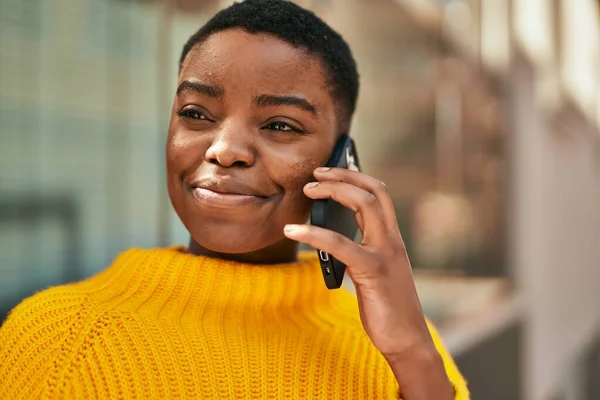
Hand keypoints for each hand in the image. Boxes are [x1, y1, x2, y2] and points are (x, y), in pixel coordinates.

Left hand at [283, 166, 453, 398]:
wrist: (407, 341)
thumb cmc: (387, 309)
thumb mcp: (374, 274)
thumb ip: (360, 254)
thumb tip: (335, 239)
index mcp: (391, 240)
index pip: (379, 195)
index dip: (357, 177)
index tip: (334, 170)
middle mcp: (392, 241)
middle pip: (374, 192)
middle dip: (344, 176)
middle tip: (316, 173)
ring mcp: (385, 254)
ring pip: (365, 205)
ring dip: (334, 191)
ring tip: (308, 190)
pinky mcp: (373, 272)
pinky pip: (341, 245)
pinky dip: (315, 232)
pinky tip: (292, 230)